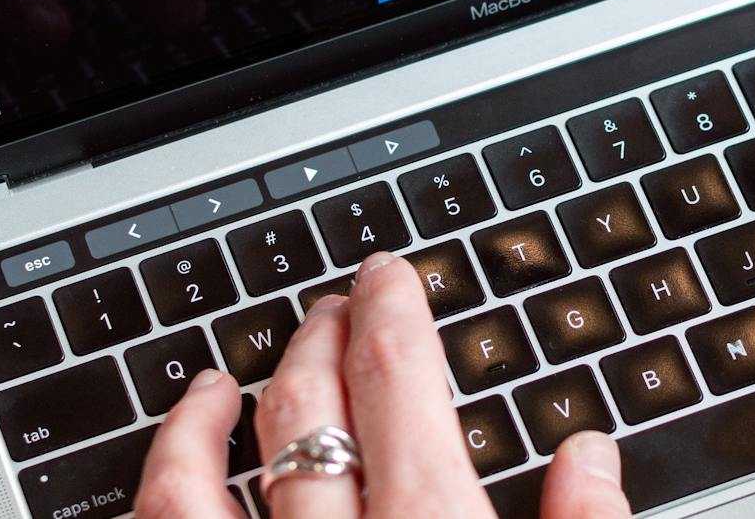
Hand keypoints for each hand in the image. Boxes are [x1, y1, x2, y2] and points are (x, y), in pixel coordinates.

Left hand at [134, 253, 632, 517]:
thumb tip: (591, 456)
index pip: (397, 386)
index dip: (390, 316)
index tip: (385, 277)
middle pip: (311, 411)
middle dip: (323, 343)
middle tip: (336, 307)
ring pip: (212, 472)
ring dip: (229, 406)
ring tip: (236, 370)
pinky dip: (163, 476)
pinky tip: (175, 454)